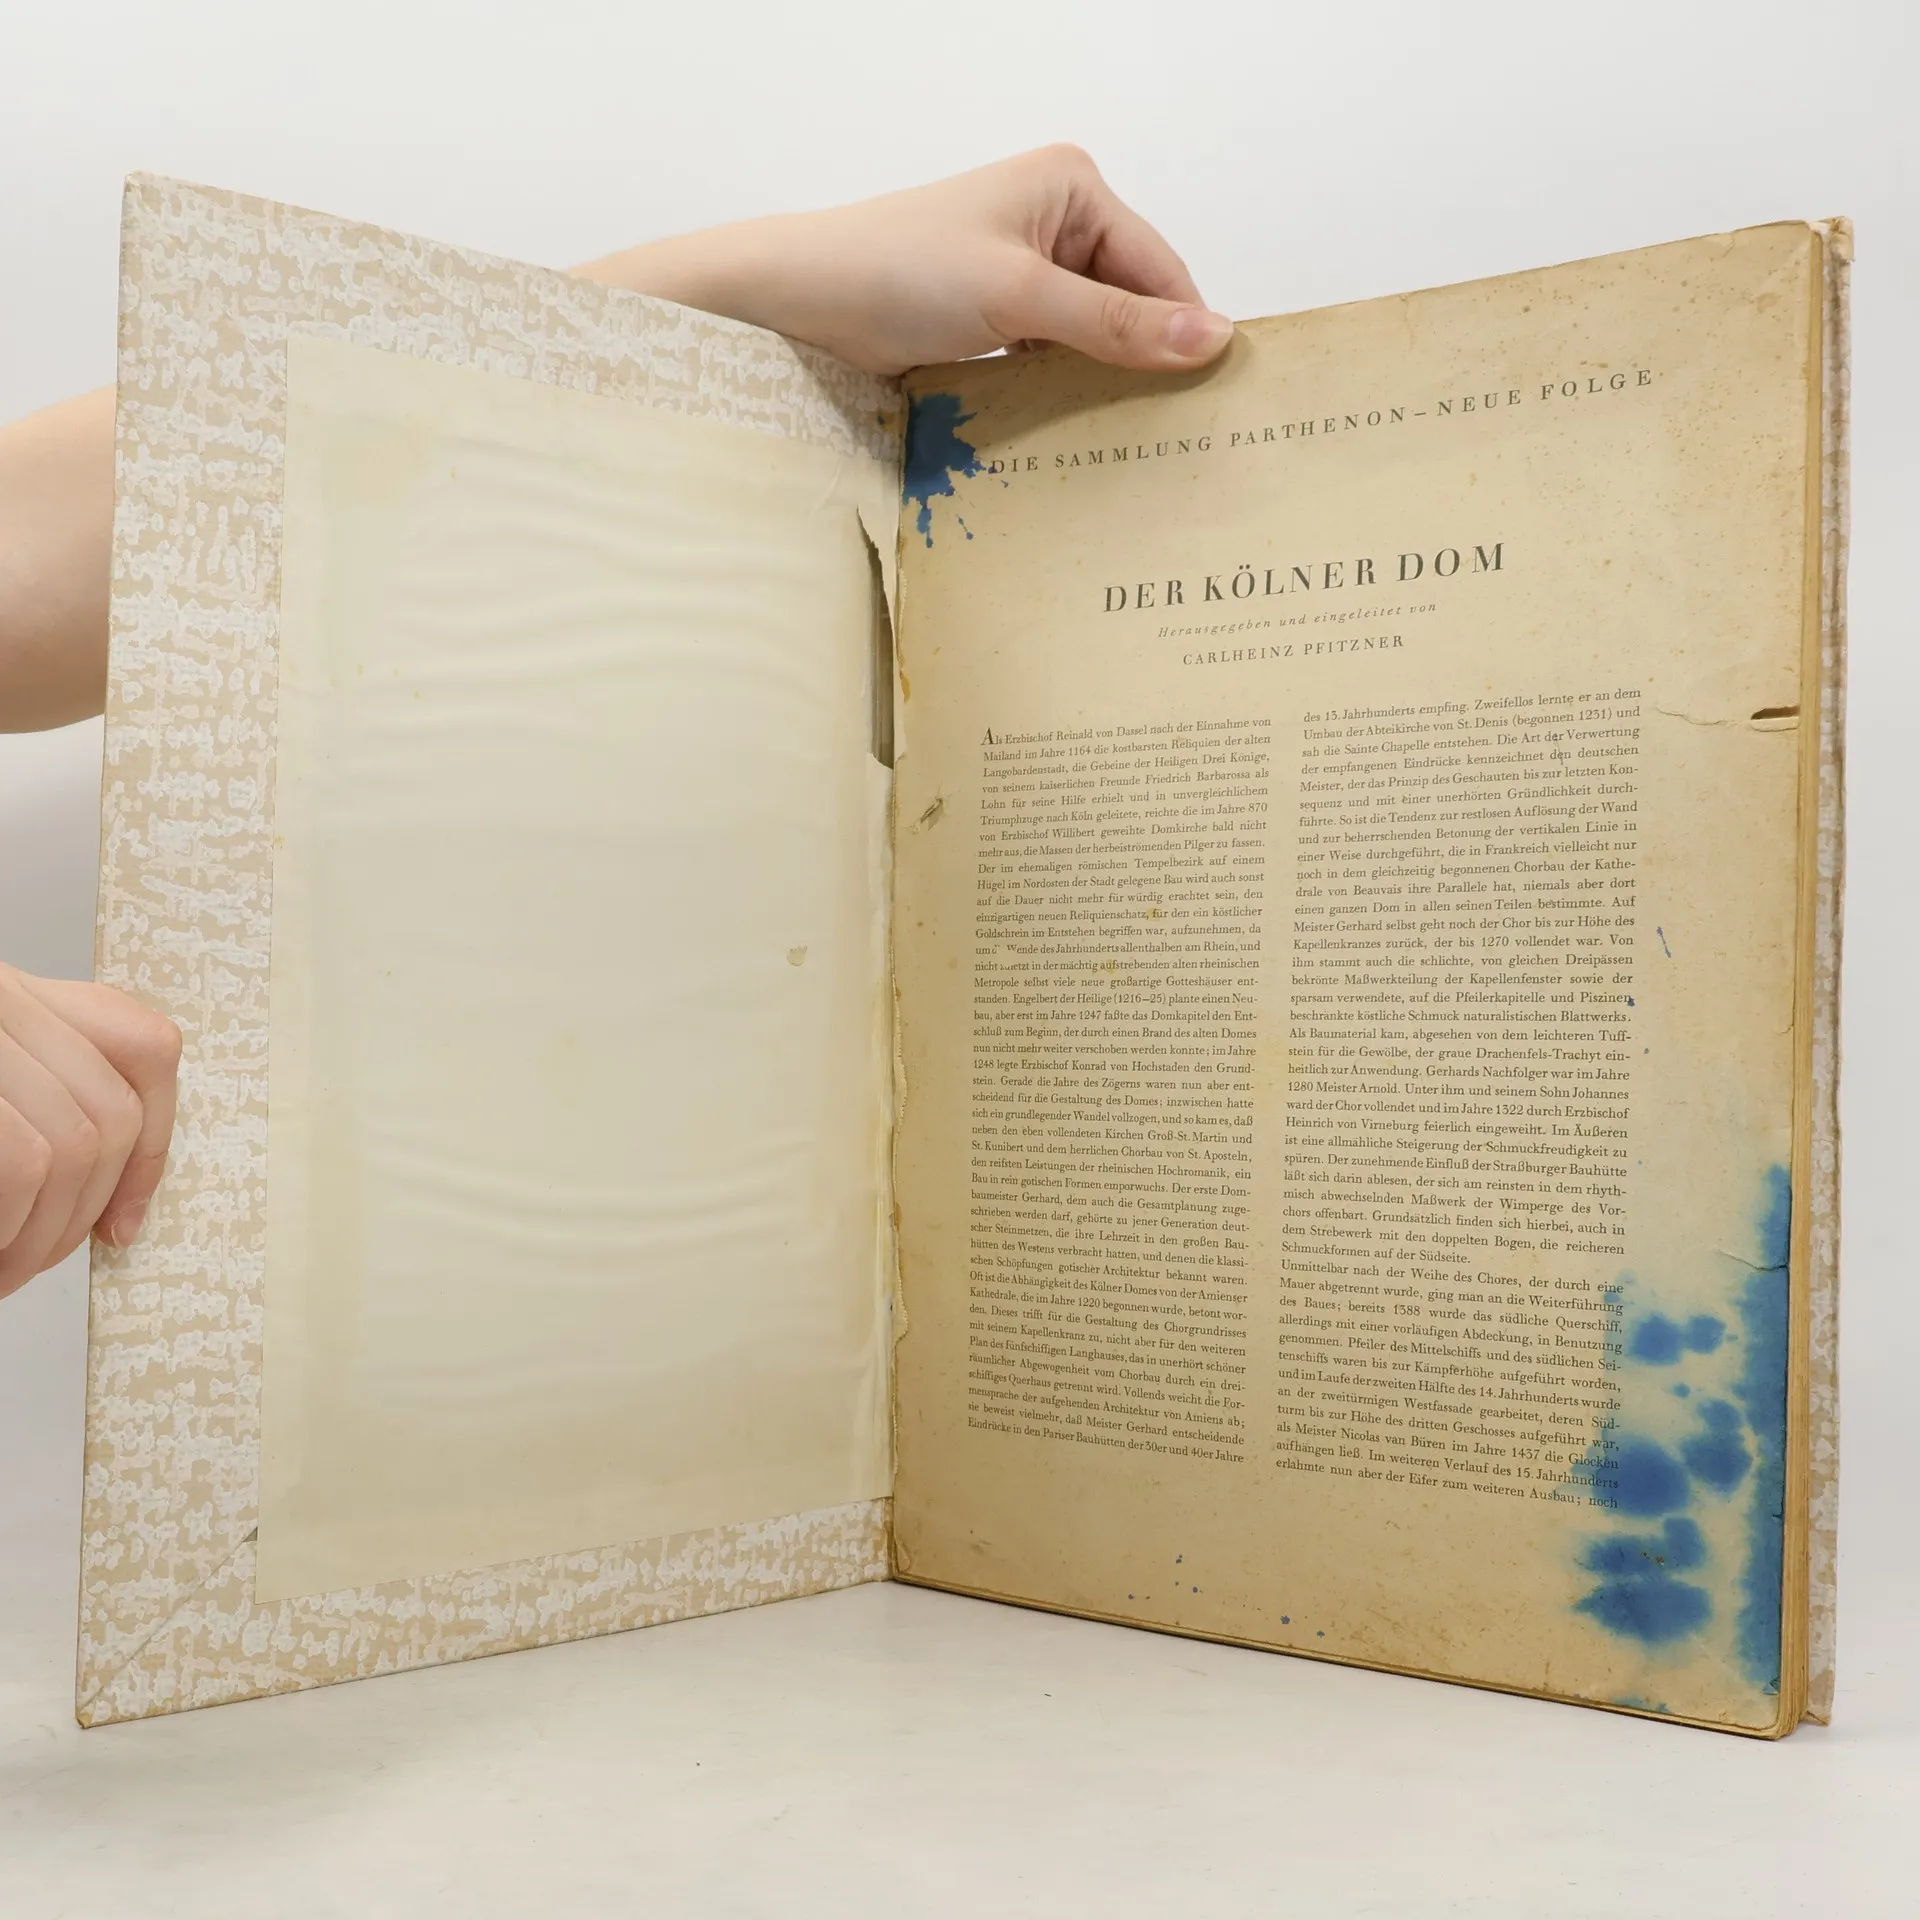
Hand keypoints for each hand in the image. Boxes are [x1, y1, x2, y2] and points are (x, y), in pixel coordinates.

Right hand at [0, 967, 180, 1298]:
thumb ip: (41, 1105)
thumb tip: (111, 1212)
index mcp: (23, 994)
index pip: (147, 1049)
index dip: (150, 1151)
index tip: (124, 1227)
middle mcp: (9, 997)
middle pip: (110, 1115)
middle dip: (85, 1211)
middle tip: (37, 1265)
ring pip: (69, 1147)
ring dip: (42, 1235)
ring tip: (7, 1273)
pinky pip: (20, 1163)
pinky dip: (8, 1225)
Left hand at [575, 145, 1232, 376]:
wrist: (797, 303)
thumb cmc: (896, 274)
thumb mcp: (1020, 296)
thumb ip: (1117, 324)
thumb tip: (1213, 339)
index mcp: (1072, 186)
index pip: (1160, 268)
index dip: (1187, 333)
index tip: (1217, 404)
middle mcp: (1053, 221)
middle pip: (1131, 305)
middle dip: (1145, 364)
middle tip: (1177, 440)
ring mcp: (1022, 272)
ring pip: (1092, 339)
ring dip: (1102, 387)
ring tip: (1132, 446)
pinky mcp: (992, 319)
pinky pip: (1052, 359)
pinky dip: (1063, 393)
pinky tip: (1076, 435)